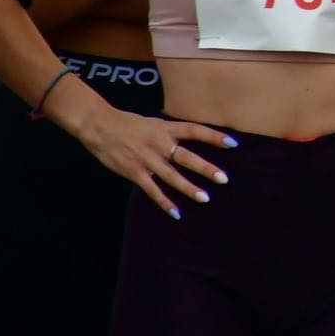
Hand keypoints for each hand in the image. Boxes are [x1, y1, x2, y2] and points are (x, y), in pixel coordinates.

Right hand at [73, 108, 235, 218]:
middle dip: (206, 169)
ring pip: (172, 176)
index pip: (195, 131)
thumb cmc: (129, 123)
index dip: (214, 136)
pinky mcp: (134, 172)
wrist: (100, 126)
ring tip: (205, 198)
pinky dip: (164, 202)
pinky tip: (176, 213)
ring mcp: (147, 160)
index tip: (233, 143)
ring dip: (189, 188)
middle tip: (224, 178)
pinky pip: (152, 190)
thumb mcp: (154, 122)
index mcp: (166, 128)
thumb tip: (191, 138)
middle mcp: (159, 144)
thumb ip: (171, 132)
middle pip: (187, 157)